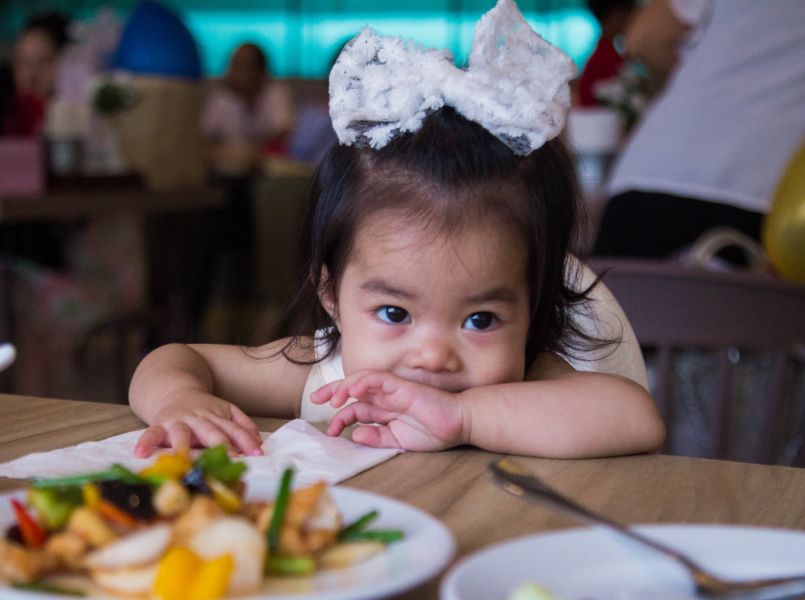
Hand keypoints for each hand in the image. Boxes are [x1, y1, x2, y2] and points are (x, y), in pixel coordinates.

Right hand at [134, 391, 262, 457]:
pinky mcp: (158, 425)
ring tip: (183, 457)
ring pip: (181, 433)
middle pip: (211, 431)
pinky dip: (145, 443)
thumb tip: (260, 442)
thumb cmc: (203, 408)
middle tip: (229, 456)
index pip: (234, 429)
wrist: (173, 389)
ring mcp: (177, 421)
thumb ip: (243, 425)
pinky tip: (140, 454)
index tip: (257, 453)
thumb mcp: (226, 410)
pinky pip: (151, 434)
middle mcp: (198, 419)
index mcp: (217, 416)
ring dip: (183, 445)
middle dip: (220, 443)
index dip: (246, 440)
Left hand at [310, 370, 465, 450]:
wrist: (458, 423)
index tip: (329, 431)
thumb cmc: (432, 431)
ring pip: (361, 380)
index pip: (355, 408)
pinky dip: (364, 382)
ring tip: (332, 399)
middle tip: (316, 400)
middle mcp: (384, 398)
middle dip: (332, 392)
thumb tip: (356, 435)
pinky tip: (353, 391)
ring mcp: (392, 390)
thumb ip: (378, 438)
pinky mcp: (401, 386)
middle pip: (352, 389)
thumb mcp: (398, 441)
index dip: (339, 416)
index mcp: (383, 411)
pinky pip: (378, 379)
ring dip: (344, 387)